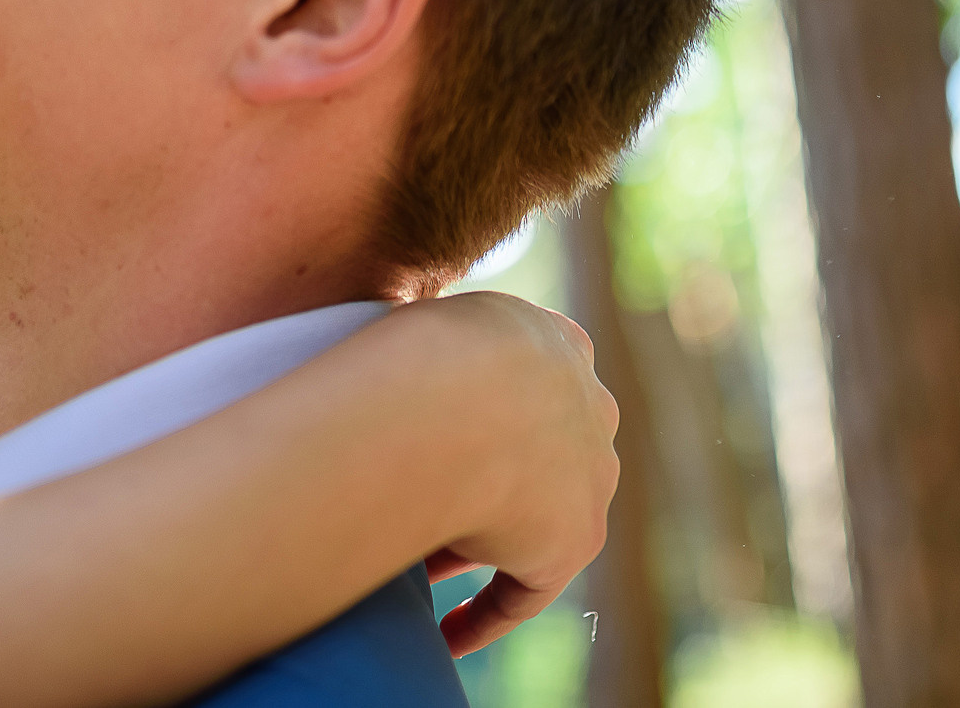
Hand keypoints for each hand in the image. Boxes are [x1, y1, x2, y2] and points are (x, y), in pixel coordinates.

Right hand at [384, 290, 618, 656]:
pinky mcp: (572, 540)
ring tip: (413, 567)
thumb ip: (419, 344)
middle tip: (421, 503)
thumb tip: (372, 370)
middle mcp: (585, 408)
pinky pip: (525, 589)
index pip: (526, 389)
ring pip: (532, 518)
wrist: (459, 389)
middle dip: (487, 478)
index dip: (479, 419)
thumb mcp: (422, 326)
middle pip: (537, 455)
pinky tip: (445, 632)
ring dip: (479, 542)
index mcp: (555, 342)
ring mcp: (587, 476)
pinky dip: (485, 613)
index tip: (442, 444)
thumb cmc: (413, 350)